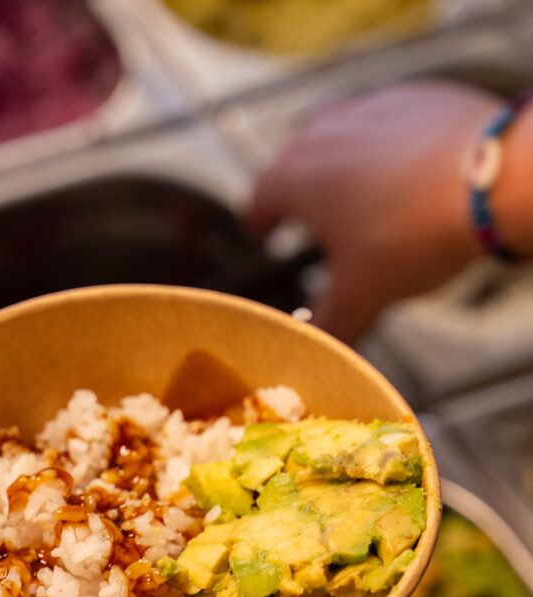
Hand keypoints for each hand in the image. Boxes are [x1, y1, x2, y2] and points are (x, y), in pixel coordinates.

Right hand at [248, 81, 502, 343]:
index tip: (261, 232)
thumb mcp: (362, 294)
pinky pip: (384, 123)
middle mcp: (322, 134)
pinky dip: (383, 147)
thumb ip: (330, 322)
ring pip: (337, 136)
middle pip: (293, 162)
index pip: (259, 200)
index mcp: (295, 180)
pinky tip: (403, 176)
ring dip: (337, 165)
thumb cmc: (412, 232)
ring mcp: (368, 109)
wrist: (490, 177)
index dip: (258, 222)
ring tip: (353, 196)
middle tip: (303, 215)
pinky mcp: (414, 98)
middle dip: (295, 191)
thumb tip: (316, 345)